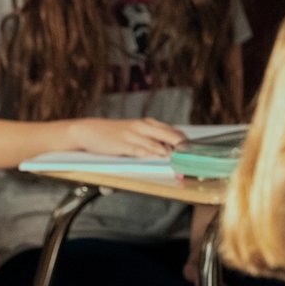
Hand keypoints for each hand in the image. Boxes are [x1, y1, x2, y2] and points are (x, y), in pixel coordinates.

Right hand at [70, 117, 185, 157]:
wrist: (88, 130)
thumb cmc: (112, 133)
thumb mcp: (133, 131)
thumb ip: (150, 139)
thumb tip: (169, 150)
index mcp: (146, 124)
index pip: (173, 131)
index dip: (185, 141)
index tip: (196, 151)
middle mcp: (142, 127)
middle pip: (170, 136)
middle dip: (183, 147)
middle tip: (193, 157)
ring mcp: (133, 136)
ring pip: (157, 144)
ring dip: (170, 153)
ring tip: (181, 161)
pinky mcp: (123, 145)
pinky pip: (141, 150)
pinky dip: (151, 155)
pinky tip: (159, 159)